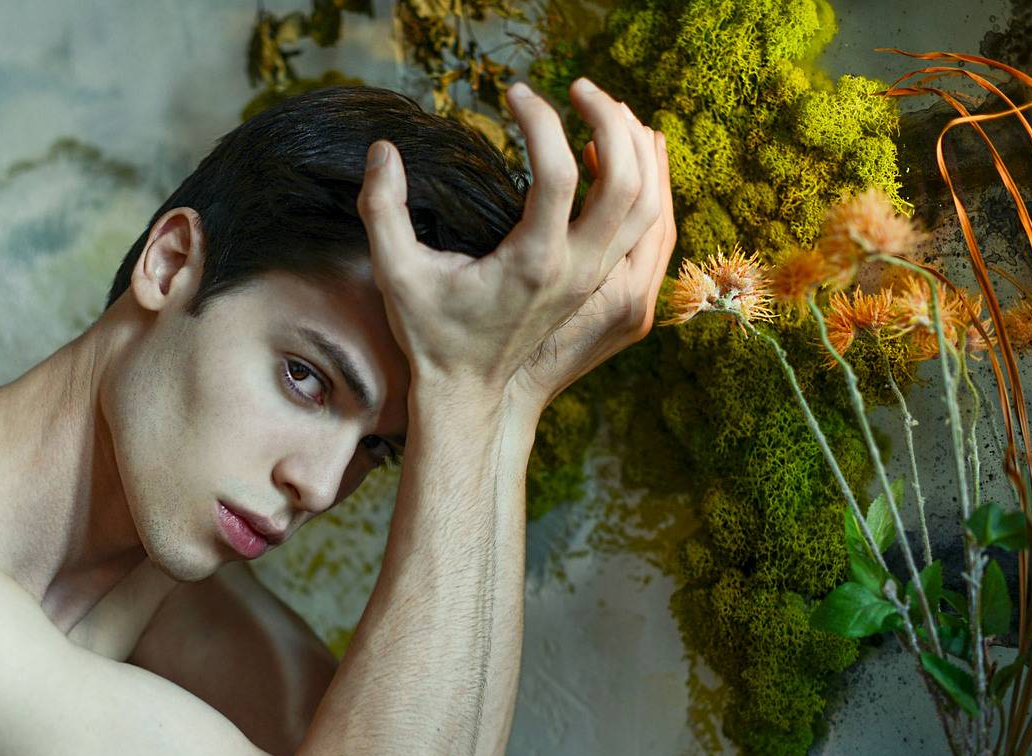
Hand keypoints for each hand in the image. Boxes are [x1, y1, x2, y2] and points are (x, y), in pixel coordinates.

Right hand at [356, 78, 671, 415]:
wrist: (468, 392)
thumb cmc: (432, 335)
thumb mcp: (396, 273)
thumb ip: (382, 209)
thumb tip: (382, 150)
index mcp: (533, 264)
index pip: (558, 174)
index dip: (540, 121)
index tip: (513, 94)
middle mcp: (576, 270)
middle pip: (627, 181)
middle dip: (610, 120)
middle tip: (578, 87)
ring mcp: (595, 279)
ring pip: (650, 203)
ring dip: (638, 148)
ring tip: (607, 109)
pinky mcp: (600, 283)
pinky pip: (646, 225)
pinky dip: (644, 181)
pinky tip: (616, 153)